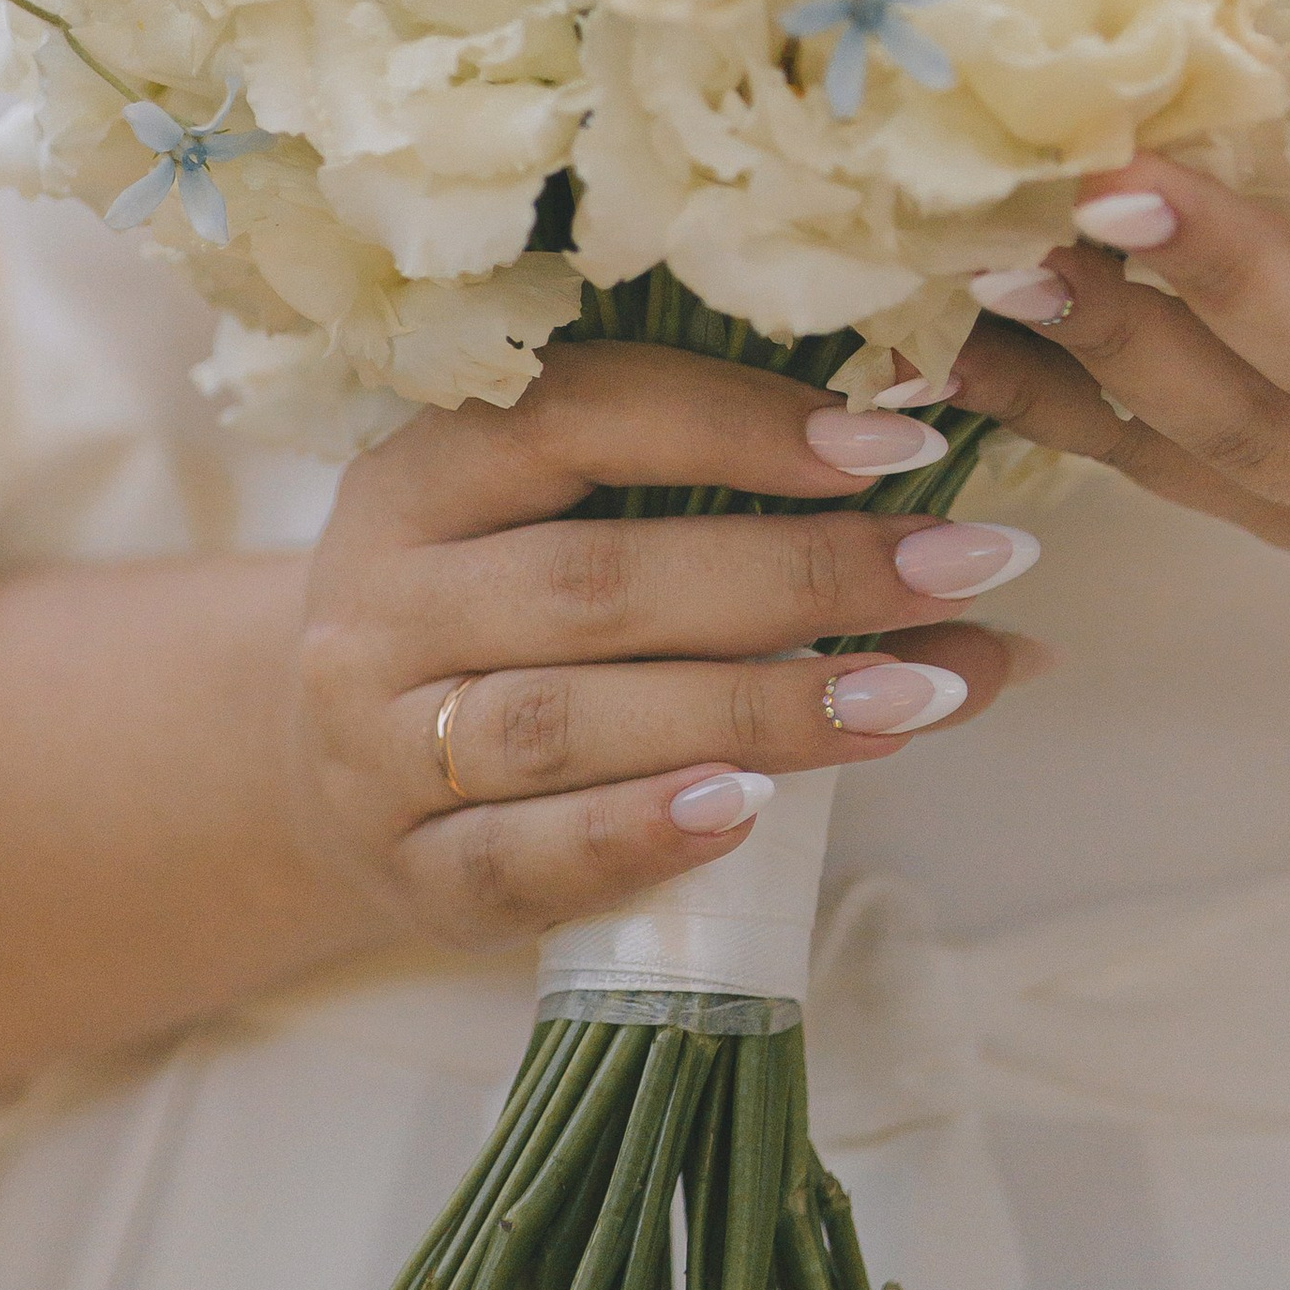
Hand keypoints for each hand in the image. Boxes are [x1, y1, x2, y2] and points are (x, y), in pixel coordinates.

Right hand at [290, 341, 1045, 952]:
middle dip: (802, 574)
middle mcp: (381, 600)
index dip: (740, 423)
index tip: (901, 444)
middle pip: (598, 582)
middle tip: (966, 568)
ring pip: (569, 722)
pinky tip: (756, 811)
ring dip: (760, 711)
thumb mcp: (542, 518)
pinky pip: (524, 858)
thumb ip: (707, 500)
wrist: (322, 765)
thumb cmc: (491, 612)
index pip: (576, 416)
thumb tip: (957, 521)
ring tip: (915, 696)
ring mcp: (378, 746)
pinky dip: (642, 834)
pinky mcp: (406, 873)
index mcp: (417, 472)